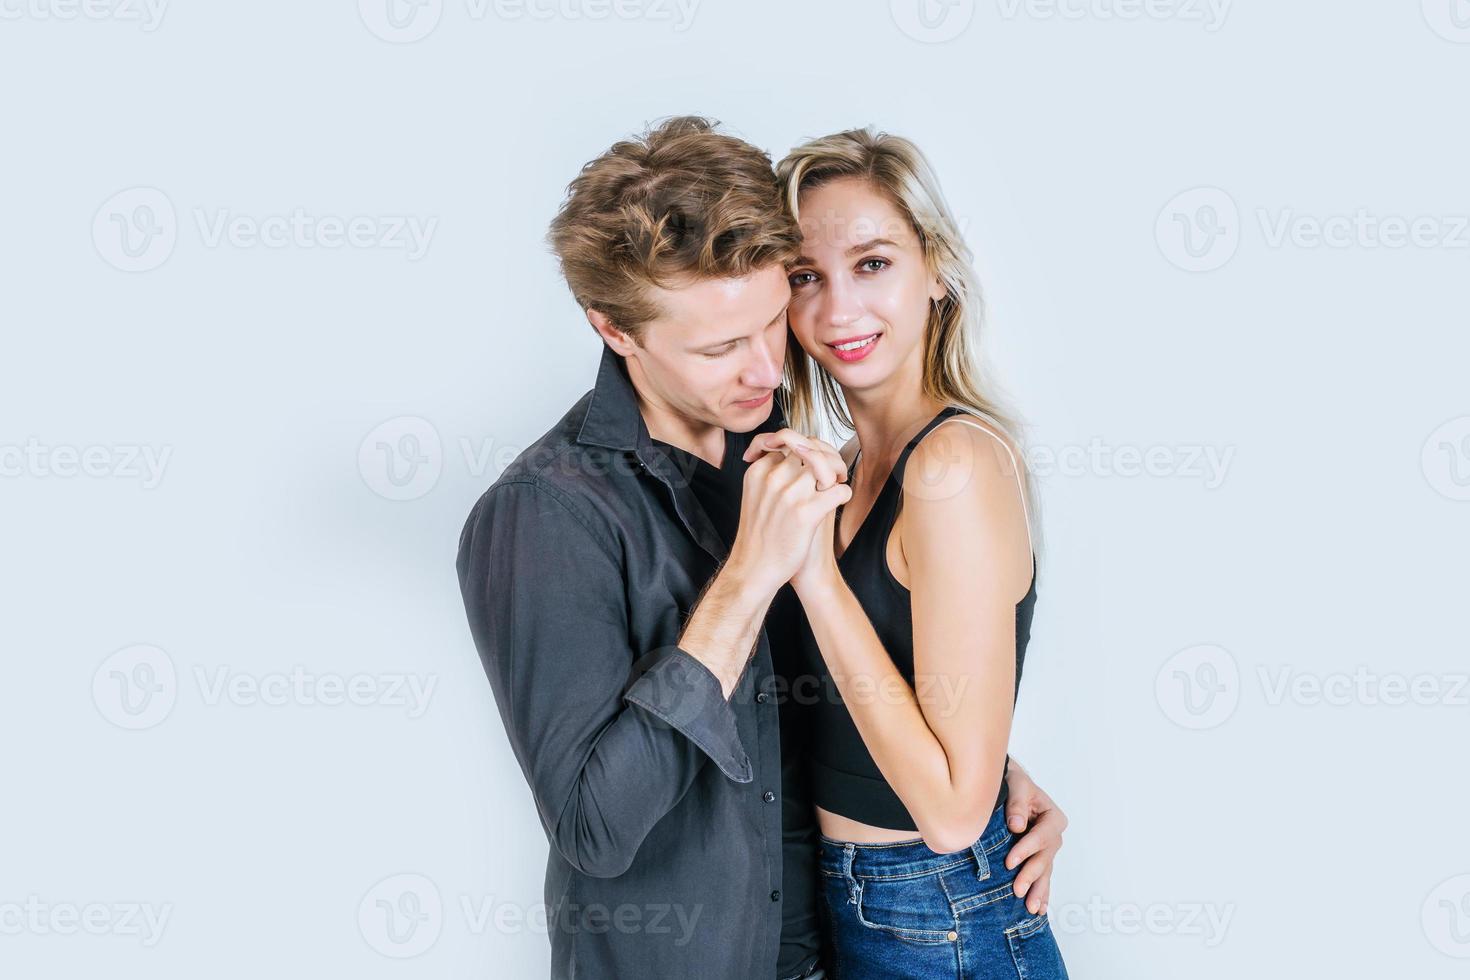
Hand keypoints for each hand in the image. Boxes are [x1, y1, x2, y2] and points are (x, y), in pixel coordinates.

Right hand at [728, 438, 850, 596]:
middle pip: (809, 449)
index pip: (788, 441)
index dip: (806, 448)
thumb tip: (794, 457)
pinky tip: (840, 500)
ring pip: (825, 465)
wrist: (755, 569)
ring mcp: (789, 494)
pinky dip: (844, 493)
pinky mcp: (806, 513)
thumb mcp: (756, 497)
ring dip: (838, 472)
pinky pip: (838, 490)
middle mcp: (773, 478)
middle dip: (827, 457)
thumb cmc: (759, 536)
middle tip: (834, 471)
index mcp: (758, 472)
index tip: (813, 462)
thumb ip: (771, 475)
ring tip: (839, 482)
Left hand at [1001, 760, 1066, 915]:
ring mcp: (1048, 849)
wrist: (1012, 786)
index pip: (1041, 836)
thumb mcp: (1016, 785)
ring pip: (1044, 871)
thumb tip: (1016, 825)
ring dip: (1039, 890)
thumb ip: (1016, 803)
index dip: (1026, 849)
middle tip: (1018, 890)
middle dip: (1031, 875)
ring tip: (1032, 907)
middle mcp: (1054, 836)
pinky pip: (1042, 876)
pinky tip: (1039, 908)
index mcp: (1053, 817)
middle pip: (1044, 858)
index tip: (1009, 862)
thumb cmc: (1015, 783)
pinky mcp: (1039, 857)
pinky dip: (1041, 892)